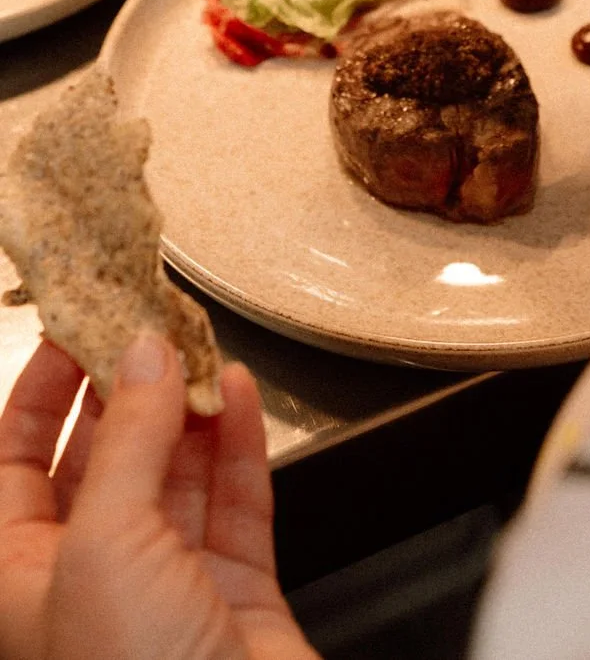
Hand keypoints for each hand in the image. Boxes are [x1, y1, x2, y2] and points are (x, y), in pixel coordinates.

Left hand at [0, 336, 318, 659]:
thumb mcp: (102, 543)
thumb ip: (125, 440)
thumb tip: (142, 356)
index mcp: (21, 581)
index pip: (11, 464)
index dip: (39, 393)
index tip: (77, 326)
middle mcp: (88, 582)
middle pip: (100, 461)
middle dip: (125, 391)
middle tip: (149, 323)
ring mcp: (166, 588)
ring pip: (173, 473)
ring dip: (187, 408)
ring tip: (199, 344)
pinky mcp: (235, 595)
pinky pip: (235, 501)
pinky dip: (239, 444)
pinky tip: (237, 396)